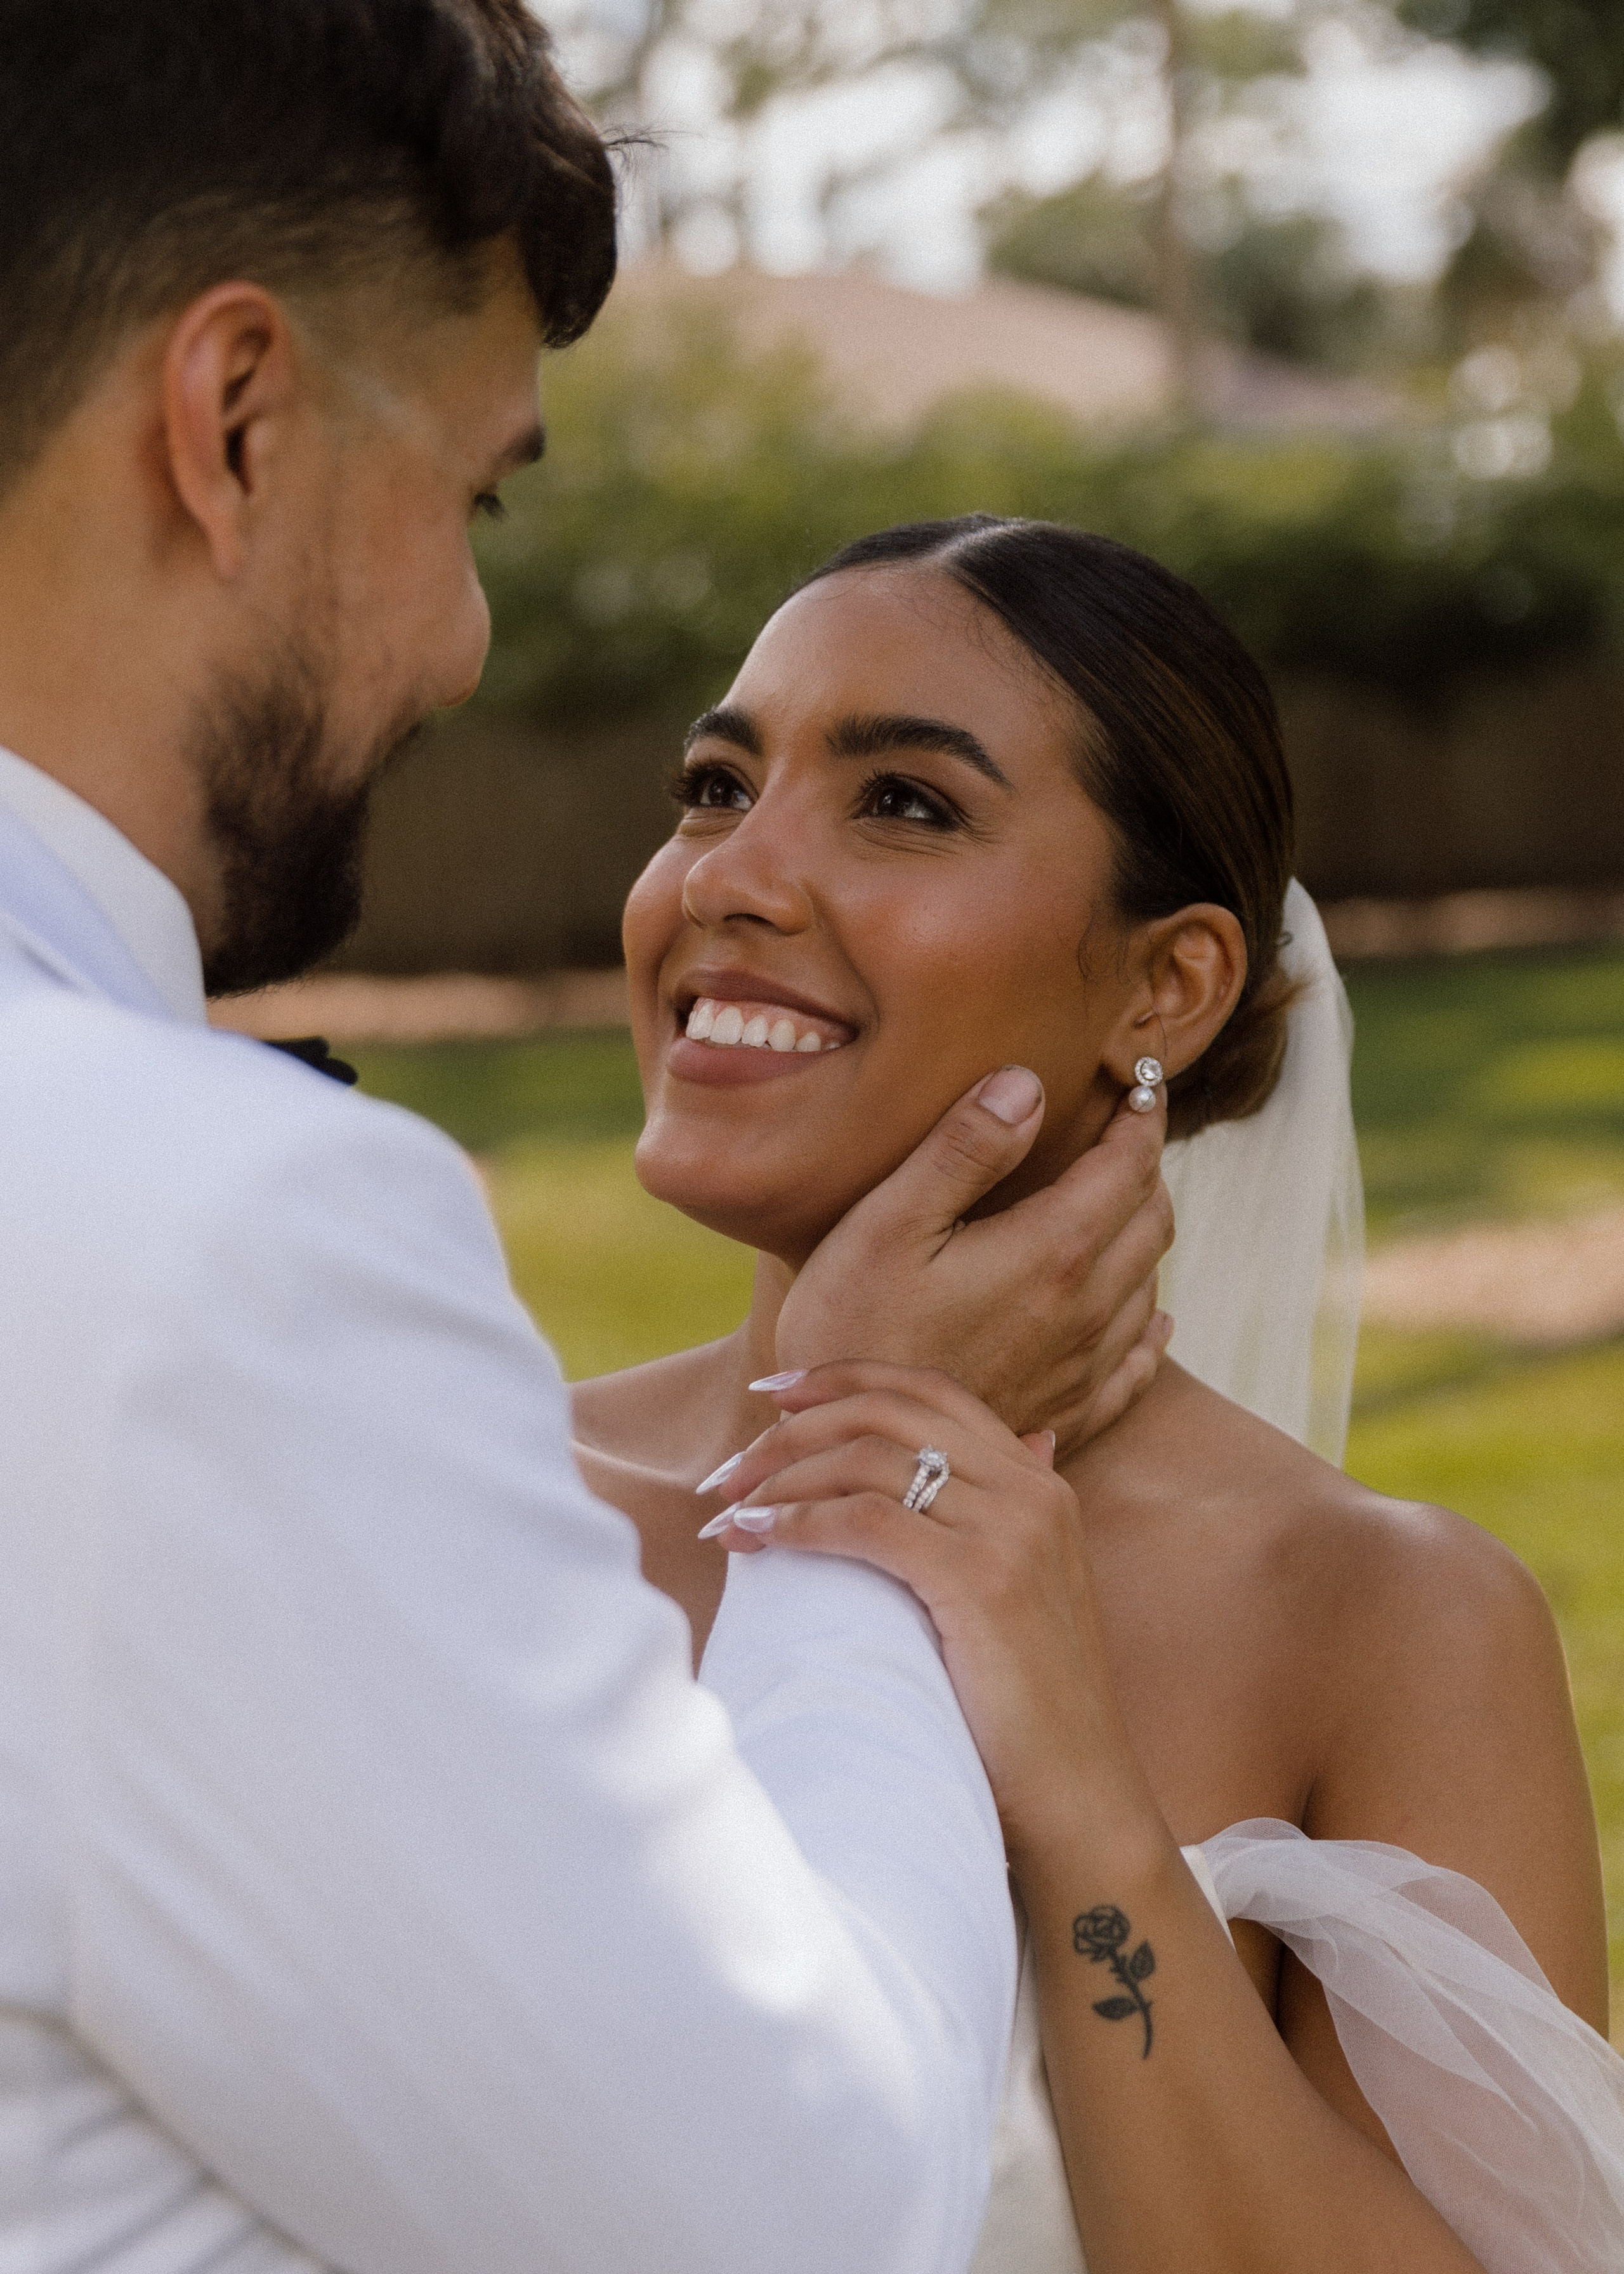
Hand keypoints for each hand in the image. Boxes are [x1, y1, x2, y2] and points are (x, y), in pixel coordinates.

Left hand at [703, 1362, 1146, 1855]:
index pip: (928, 1390)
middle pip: (888, 1413)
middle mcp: (1030, 1490)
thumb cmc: (1028, 1706)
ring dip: (782, 1477)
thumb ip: (1002, 1513)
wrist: (1078, 1796)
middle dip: (796, 1428)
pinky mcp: (982, 1581)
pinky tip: (757, 1538)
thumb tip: (1020, 1441)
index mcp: (1037, 1481)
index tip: (773, 1392)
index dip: (844, 1377)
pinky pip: (866, 1522)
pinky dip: (799, 1522)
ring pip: (868, 1461)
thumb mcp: (1023, 1587)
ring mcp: (1011, 1531)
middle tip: (732, 1468)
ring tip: (729, 1509)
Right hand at [776, 1068, 1173, 1456]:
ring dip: (1143, 1234)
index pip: (1129, 1166)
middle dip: (1144, 1167)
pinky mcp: (1068, 1414)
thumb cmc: (849, 1328)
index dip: (1142, 1116)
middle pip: (1152, 1219)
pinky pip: (1140, 1364)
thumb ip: (963, 1150)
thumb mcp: (888, 1223)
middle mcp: (1085, 1310)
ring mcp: (1082, 1368)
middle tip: (1123, 1133)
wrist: (850, 1456)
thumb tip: (1027, 1085)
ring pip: (1149, 1282)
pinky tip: (1149, 1316)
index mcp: (1049, 1251)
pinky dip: (1150, 1324)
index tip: (1140, 1082)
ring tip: (1119, 1203)